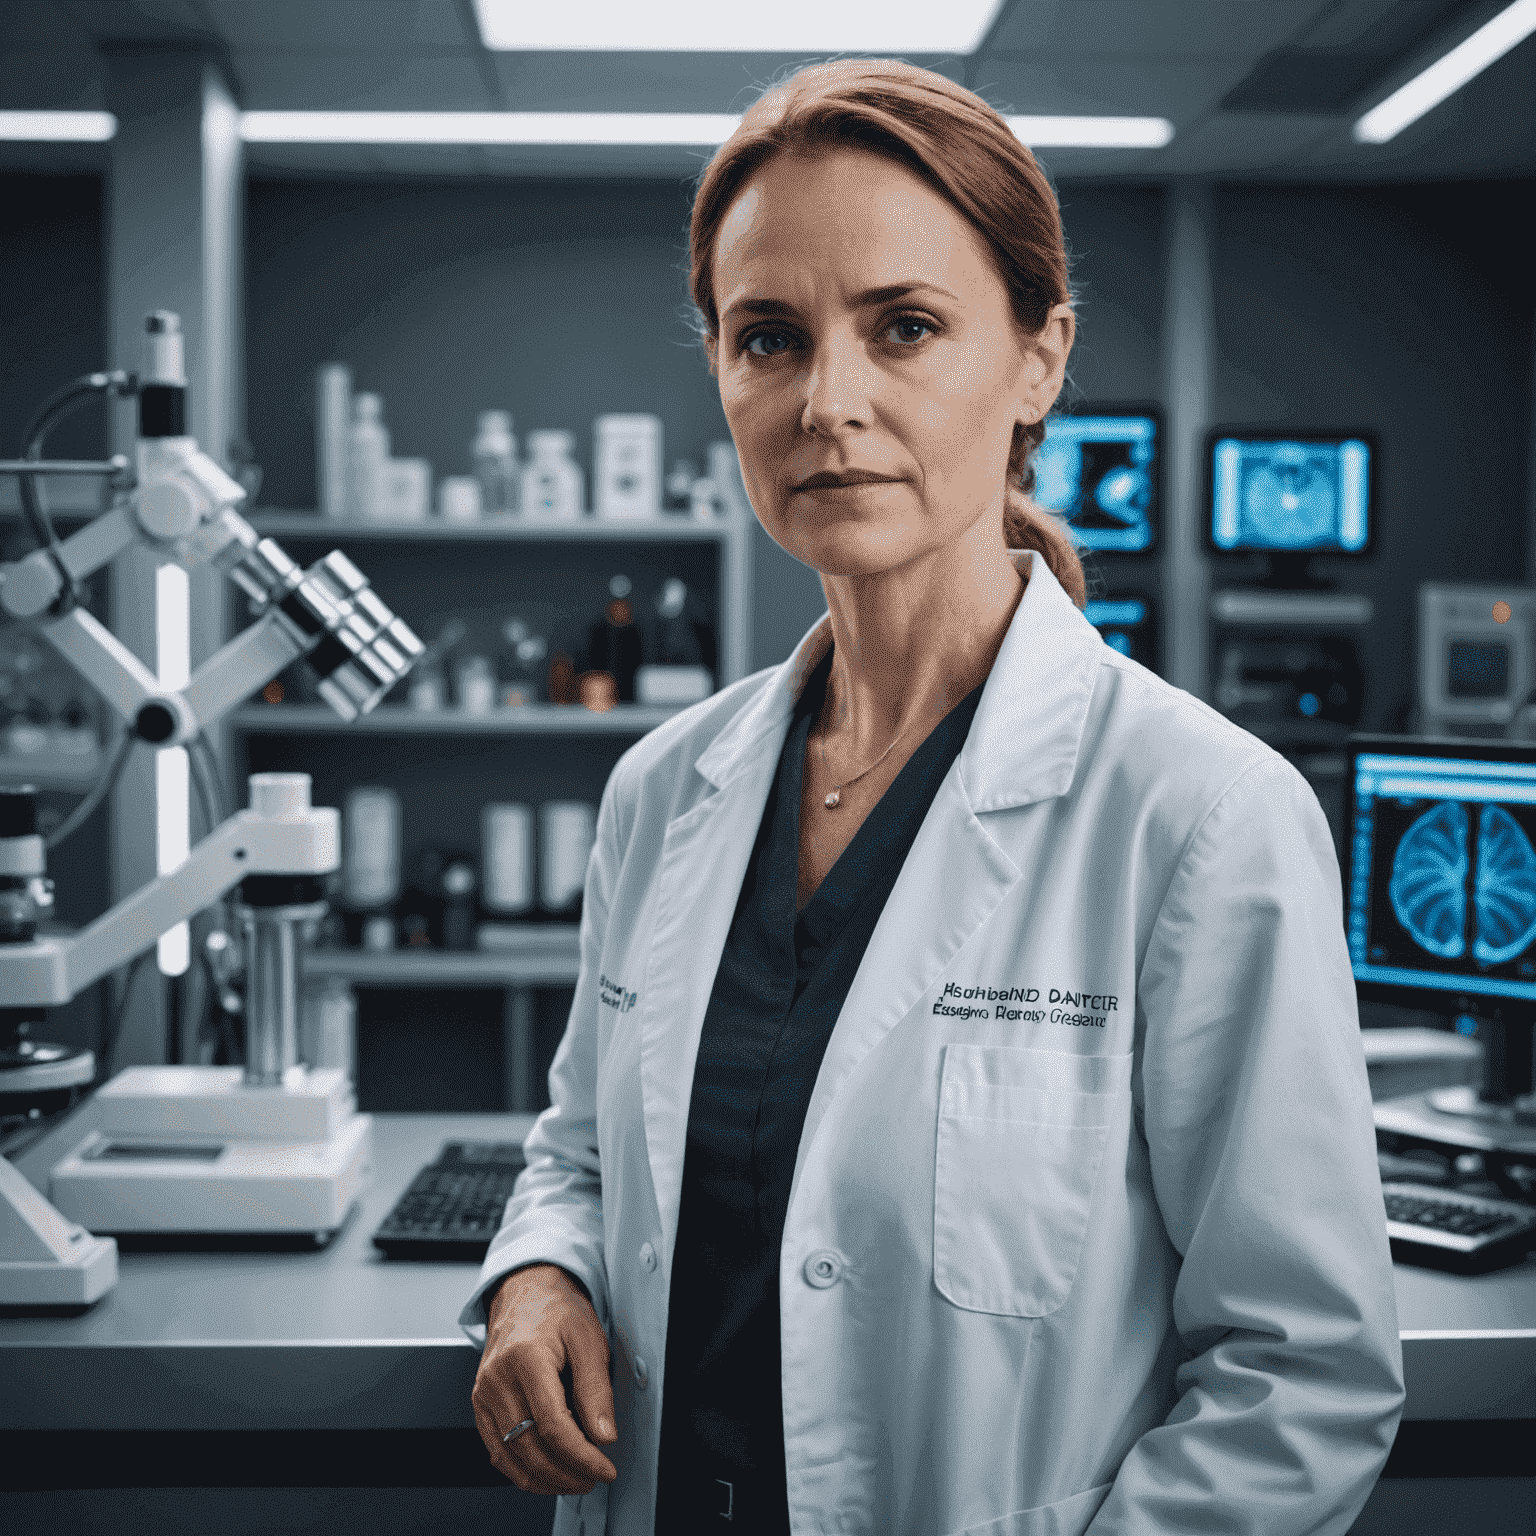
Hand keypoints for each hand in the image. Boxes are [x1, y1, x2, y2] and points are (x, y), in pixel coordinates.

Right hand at [473, 1262, 618, 1495]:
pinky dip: (522, 1471)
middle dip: (566, 1473)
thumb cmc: (557, 1312)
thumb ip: (596, 1389)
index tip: (605, 1467)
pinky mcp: (480, 1406)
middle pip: (530, 1447)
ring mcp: (483, 1394)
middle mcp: (497, 1379)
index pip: (554, 1425)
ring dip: (546, 1479)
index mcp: (526, 1358)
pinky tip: (548, 1473)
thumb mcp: (588, 1339)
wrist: (525, 1294)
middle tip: (594, 1477)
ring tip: (576, 1480)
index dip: (582, 1455)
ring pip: (512, 1457)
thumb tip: (603, 1435)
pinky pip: (497, 1451)